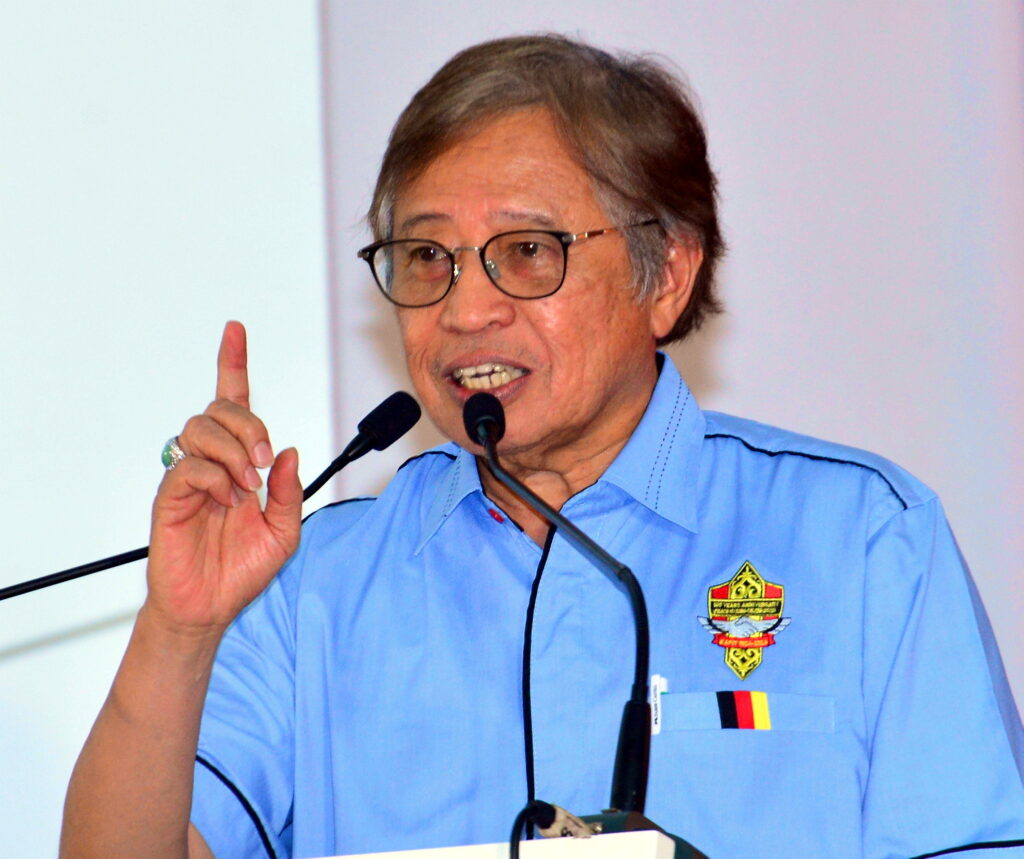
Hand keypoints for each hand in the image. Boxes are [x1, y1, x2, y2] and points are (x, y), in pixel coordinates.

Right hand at [145, 321, 301, 635]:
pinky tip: (225, 500)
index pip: (235, 403)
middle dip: (251, 425)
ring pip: (200, 428)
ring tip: (247, 486)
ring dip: (233, 451)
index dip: (233, 364)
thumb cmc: (242, 568)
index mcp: (240, 462)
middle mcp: (213, 461)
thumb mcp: (286, 530)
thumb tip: (289, 453)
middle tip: (265, 464)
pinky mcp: (169, 497)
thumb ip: (292, 491)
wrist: (212, 606)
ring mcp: (189, 477)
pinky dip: (214, 478)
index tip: (235, 330)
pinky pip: (188, 466)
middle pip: (221, 408)